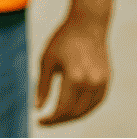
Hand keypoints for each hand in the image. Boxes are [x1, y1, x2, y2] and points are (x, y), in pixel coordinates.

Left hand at [36, 0, 112, 125]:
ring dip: (73, 116)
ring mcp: (102, 82)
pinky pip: (96, 102)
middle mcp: (91, 83)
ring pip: (88, 110)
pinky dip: (85, 108)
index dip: (51, 119)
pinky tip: (72, 108)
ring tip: (57, 115)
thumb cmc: (62, 40)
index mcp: (74, 77)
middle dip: (60, 120)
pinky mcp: (107, 81)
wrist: (87, 25)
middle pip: (76, 113)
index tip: (39, 121)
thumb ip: (42, 86)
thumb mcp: (46, 60)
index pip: (63, 108)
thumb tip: (38, 108)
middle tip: (47, 120)